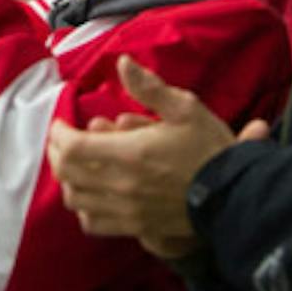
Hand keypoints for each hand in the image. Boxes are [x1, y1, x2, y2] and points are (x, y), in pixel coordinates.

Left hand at [45, 57, 266, 258]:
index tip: (62, 123)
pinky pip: (94, 222)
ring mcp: (127, 210)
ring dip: (68, 179)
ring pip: (76, 199)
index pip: (71, 148)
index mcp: (129, 154)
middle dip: (57, 153)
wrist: (234, 195)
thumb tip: (122, 63)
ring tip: (74, 164)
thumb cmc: (208, 149)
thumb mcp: (184, 108)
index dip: (58, 134)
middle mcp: (121, 185)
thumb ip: (149, 87)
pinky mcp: (136, 227)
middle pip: (66, 174)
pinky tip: (92, 194)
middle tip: (62, 139)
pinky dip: (84, 207)